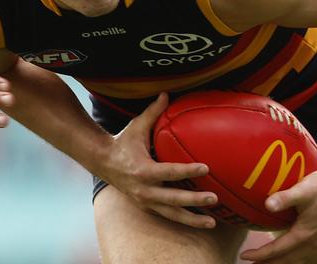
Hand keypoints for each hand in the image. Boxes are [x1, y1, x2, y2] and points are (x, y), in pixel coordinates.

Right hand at [102, 92, 218, 228]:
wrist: (102, 162)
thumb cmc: (123, 142)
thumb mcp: (136, 126)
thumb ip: (153, 111)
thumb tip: (166, 93)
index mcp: (143, 170)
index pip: (169, 172)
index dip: (188, 170)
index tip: (206, 168)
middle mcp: (144, 190)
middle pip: (173, 199)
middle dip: (194, 200)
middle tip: (214, 198)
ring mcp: (145, 201)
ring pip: (171, 214)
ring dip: (192, 219)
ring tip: (212, 223)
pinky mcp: (146, 206)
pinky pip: (167, 216)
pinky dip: (183, 219)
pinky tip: (199, 221)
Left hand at [240, 166, 316, 262]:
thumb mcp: (302, 190)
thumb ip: (284, 198)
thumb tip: (267, 204)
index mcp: (305, 233)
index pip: (278, 249)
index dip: (261, 254)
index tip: (245, 256)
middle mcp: (313, 240)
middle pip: (288, 258)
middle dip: (269, 263)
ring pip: (297, 255)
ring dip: (281, 259)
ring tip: (268, 260)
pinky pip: (305, 249)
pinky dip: (293, 252)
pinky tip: (288, 247)